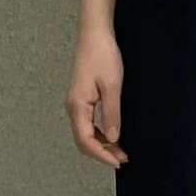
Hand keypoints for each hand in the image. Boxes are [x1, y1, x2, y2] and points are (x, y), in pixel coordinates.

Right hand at [65, 29, 128, 169]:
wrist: (95, 34)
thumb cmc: (103, 55)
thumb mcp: (113, 86)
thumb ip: (112, 114)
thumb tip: (113, 138)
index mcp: (77, 106)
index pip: (86, 140)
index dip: (102, 155)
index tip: (118, 162)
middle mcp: (72, 107)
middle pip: (82, 140)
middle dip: (101, 153)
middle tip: (122, 159)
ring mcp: (75, 103)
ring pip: (84, 133)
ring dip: (101, 144)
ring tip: (120, 150)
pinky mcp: (81, 98)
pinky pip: (86, 123)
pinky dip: (98, 133)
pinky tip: (112, 135)